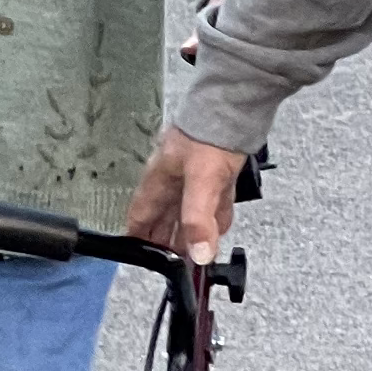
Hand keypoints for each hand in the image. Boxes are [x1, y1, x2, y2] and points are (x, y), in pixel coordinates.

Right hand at [128, 127, 243, 257]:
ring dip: (192, 232)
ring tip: (196, 253)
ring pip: (187, 211)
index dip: (138, 239)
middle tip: (175, 264)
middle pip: (164, 219)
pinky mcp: (215, 172)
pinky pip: (211, 201)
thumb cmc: (207, 136)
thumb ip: (197, 219)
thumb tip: (199, 255)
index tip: (142, 260)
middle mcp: (171, 182)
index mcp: (158, 183)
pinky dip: (213, 216)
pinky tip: (218, 225)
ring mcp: (193, 176)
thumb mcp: (200, 182)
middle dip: (168, 242)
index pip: (140, 218)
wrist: (233, 106)